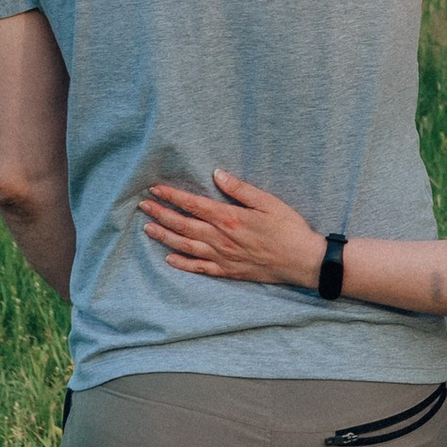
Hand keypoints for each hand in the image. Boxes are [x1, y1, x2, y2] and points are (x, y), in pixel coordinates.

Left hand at [140, 168, 324, 288]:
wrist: (303, 261)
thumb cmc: (289, 229)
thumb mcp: (269, 202)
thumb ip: (240, 189)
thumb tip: (217, 174)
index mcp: (230, 218)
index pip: (193, 205)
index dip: (172, 197)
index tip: (155, 189)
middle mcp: (221, 239)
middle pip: (183, 225)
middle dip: (161, 214)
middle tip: (144, 206)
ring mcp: (223, 257)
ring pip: (186, 246)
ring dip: (165, 237)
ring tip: (149, 228)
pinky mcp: (228, 271)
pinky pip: (200, 268)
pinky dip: (182, 264)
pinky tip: (169, 258)